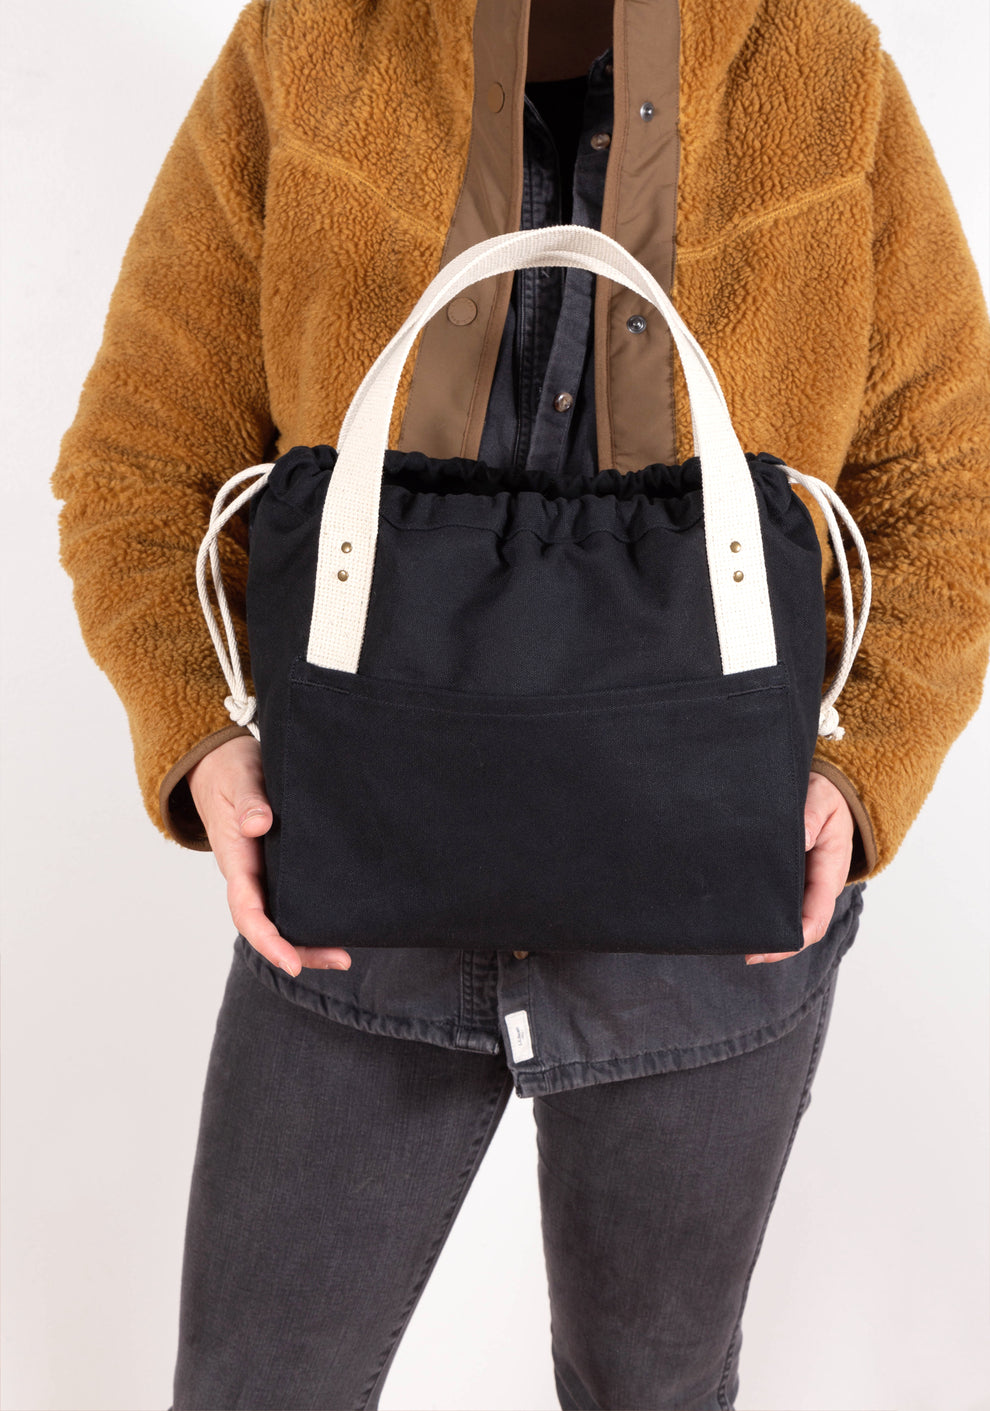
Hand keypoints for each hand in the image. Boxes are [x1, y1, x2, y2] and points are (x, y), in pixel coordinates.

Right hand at [187, 735, 351, 976]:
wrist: (222, 764)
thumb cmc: (231, 772)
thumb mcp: (240, 778)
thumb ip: (249, 801)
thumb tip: (259, 824)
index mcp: (236, 860)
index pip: (248, 911)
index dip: (269, 940)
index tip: (290, 962)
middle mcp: (248, 875)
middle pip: (268, 926)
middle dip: (298, 950)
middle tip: (340, 960)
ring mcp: (263, 873)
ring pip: (282, 917)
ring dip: (308, 940)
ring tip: (343, 956)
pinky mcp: (277, 864)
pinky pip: (292, 898)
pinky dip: (312, 916)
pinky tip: (338, 923)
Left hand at [745, 771, 854, 965]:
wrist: (828, 792)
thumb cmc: (827, 798)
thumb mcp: (823, 800)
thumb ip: (812, 816)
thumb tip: (801, 837)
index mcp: (829, 874)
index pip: (815, 918)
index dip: (794, 939)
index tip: (768, 949)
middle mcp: (816, 886)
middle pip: (798, 925)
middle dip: (775, 942)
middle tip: (745, 951)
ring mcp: (803, 884)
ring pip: (785, 915)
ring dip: (766, 928)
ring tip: (736, 938)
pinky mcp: (788, 877)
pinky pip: (775, 898)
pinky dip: (760, 910)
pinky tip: (737, 913)